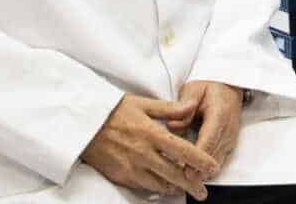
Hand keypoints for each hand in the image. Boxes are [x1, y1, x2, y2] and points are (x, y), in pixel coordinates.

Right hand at [81, 94, 218, 199]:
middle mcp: (143, 154)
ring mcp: (131, 167)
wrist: (82, 124)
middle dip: (192, 185)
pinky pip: (143, 186)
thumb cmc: (113, 111)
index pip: (183, 151)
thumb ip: (170, 108)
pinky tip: (164, 187)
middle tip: (202, 192)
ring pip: (159, 185)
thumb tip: (192, 105)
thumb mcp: (142, 104)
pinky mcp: (120, 176)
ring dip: (174, 189)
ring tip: (185, 190)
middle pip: (174, 174)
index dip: (200, 160)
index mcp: (152, 134)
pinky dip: (156, 188)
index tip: (213, 167)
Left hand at [168, 81, 243, 181]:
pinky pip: (218, 162)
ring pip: (217, 163)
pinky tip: (191, 174)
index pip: (209, 139)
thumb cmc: (209, 88)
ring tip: (182, 180)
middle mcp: (228, 129)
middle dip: (197, 170)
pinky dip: (205, 170)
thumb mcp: (193, 90)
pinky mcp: (228, 146)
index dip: (197, 156)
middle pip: (213, 156)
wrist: (228, 88)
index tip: (186, 170)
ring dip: (201, 172)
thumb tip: (172, 125)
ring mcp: (230, 139)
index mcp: (220, 114)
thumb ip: (184, 106)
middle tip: (178, 181)